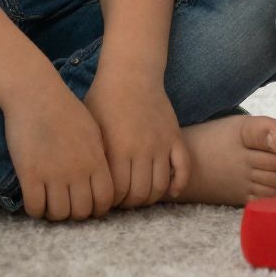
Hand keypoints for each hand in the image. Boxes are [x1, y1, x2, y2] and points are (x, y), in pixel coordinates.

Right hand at [5, 80, 115, 220]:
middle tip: (65, 204)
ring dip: (54, 213)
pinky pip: (35, 207)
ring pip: (59, 214)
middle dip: (74, 213)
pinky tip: (33, 199)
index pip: (104, 201)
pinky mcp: (30, 174)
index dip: (96, 209)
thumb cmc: (64, 108)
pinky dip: (35, 210)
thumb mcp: (92, 130)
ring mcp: (53, 174)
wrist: (35, 93)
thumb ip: (100, 157)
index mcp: (96, 161)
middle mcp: (78, 172)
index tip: (86, 204)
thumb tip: (103, 181)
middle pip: (82, 212)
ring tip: (48, 203)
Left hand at [84, 71, 188, 207]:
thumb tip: (92, 185)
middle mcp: (141, 150)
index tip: (108, 200)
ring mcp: (161, 144)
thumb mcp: (92, 127)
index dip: (112, 201)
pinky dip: (179, 184)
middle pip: (140, 194)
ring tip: (141, 195)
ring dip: (151, 197)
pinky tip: (171, 191)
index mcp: (118, 149)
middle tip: (124, 201)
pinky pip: (184, 169)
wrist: (131, 73)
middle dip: (130, 203)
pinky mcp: (175, 137)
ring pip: (161, 186)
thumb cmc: (104, 99)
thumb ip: (95, 157)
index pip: (118, 192)